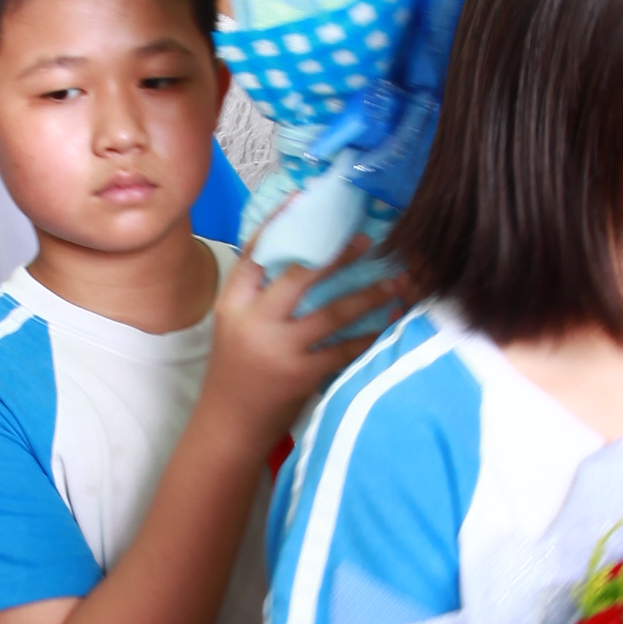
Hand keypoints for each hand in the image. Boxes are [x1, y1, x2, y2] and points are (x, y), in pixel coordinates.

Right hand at [202, 239, 404, 453]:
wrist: (229, 425)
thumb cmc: (237, 371)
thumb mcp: (235, 326)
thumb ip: (259, 295)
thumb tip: (303, 257)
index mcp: (233, 304)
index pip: (256, 252)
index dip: (281, 222)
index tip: (306, 199)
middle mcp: (254, 322)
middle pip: (301, 275)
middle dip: (338, 255)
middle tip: (366, 240)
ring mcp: (278, 349)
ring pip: (332, 312)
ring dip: (367, 295)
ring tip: (393, 282)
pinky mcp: (300, 375)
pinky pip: (344, 349)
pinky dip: (369, 336)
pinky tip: (389, 324)